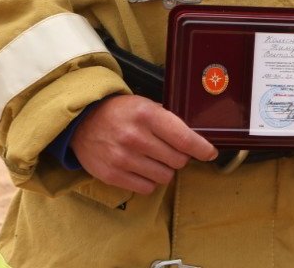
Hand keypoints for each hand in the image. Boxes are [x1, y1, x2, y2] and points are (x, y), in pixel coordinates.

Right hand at [71, 94, 216, 193]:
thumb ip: (169, 120)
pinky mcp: (112, 175)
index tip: (210, 153)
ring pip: (164, 177)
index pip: (184, 139)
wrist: (82, 123)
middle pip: (178, 161)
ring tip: (155, 160)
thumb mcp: (146, 105)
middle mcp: (135, 137)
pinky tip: (143, 169)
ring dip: (165, 170)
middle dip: (181, 157)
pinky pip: (146, 188)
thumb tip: (197, 138)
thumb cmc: (121, 113)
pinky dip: (150, 182)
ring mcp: (123, 158)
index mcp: (148, 115)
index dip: (202, 149)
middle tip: (172, 151)